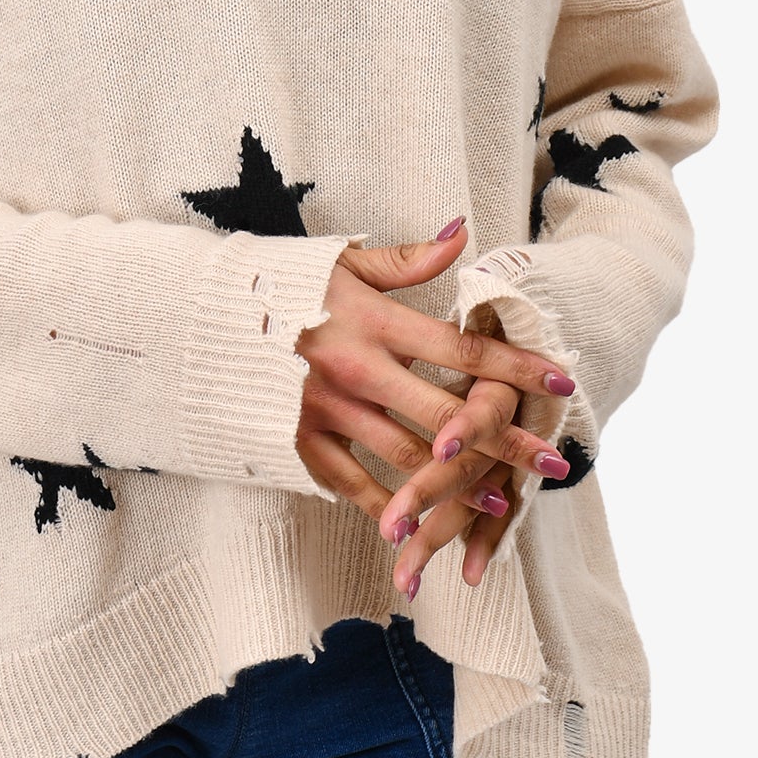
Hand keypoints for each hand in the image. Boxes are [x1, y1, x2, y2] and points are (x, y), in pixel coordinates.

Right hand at [293, 222, 575, 570]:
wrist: (197, 318)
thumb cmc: (277, 284)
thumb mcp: (339, 262)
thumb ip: (406, 260)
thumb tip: (464, 233)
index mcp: (372, 320)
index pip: (460, 349)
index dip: (514, 366)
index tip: (561, 379)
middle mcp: (355, 369)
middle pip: (447, 413)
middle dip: (506, 440)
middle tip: (555, 461)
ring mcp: (326, 410)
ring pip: (407, 458)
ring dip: (459, 484)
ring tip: (504, 502)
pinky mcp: (298, 442)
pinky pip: (354, 485)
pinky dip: (391, 507)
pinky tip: (424, 524)